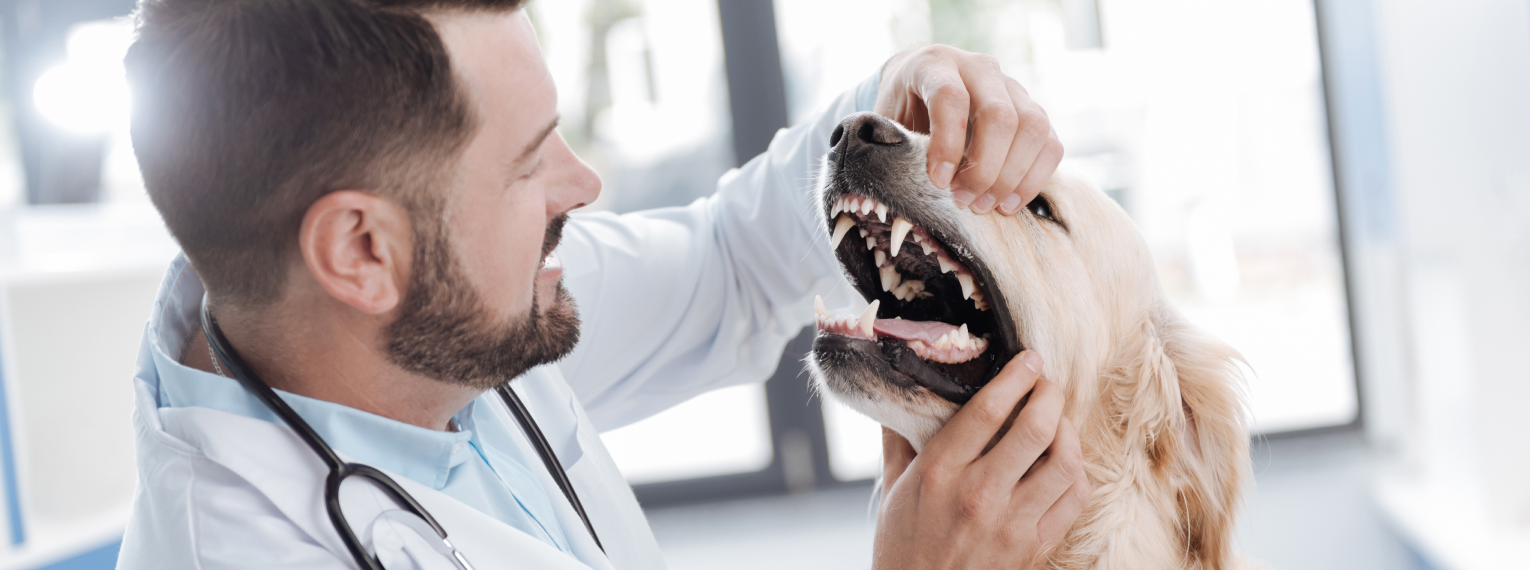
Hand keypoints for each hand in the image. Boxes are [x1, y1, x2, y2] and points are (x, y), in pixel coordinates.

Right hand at [871, 352, 1091, 569]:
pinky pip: (1075, 499)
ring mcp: (1012, 524)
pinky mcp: (1035, 547)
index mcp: (939, 473)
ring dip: (1068, 432)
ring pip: (1065, 462)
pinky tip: (1063, 463)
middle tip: (1048, 385)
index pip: (987, 411)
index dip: (1015, 377)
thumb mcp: (892, 490)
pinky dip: (1076, 472)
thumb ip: (899, 440)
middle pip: (1035, 429)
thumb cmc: (902, 547)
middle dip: (1050, 395)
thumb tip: (901, 396)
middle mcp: (978, 495)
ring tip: (1059, 422)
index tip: (1029, 359)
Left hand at [876, 46, 1063, 214]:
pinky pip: (1051, 144)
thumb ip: (893, 141)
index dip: (947, 143)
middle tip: (963, 201)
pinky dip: (1034, 178)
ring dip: (1012, 176)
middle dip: (984, 167)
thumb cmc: (902, 109)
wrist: (923, 86)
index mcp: (936, 64)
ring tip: (985, 206)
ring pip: (1033, 128)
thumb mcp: (887, 119)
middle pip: (1000, 115)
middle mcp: (980, 69)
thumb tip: (901, 183)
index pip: (951, 97)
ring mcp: (1013, 88)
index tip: (938, 182)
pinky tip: (1008, 203)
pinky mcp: (1033, 111)